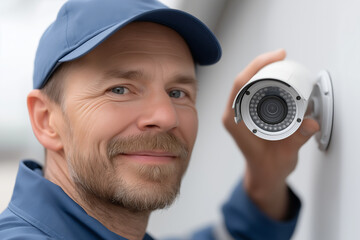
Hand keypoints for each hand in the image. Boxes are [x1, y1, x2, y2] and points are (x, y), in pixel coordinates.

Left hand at [222, 49, 319, 219]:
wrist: (264, 174)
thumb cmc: (267, 166)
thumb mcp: (285, 154)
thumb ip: (298, 138)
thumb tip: (310, 123)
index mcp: (235, 122)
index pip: (240, 85)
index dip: (257, 67)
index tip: (276, 58)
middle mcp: (234, 114)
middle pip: (242, 79)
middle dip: (261, 64)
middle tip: (280, 56)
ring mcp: (239, 113)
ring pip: (246, 83)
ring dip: (261, 70)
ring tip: (278, 62)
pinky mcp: (246, 113)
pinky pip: (251, 90)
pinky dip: (263, 79)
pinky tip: (275, 74)